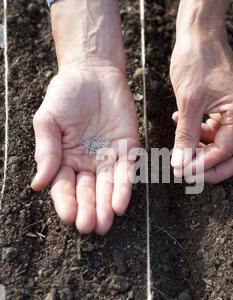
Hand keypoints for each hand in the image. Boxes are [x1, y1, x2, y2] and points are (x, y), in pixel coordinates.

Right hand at [32, 66, 138, 233]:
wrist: (93, 72)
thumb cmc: (65, 95)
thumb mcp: (48, 120)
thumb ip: (46, 150)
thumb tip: (38, 184)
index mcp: (64, 160)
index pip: (64, 187)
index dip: (66, 202)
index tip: (69, 217)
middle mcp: (86, 163)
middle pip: (87, 192)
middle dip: (89, 210)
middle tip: (90, 227)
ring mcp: (108, 158)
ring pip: (108, 187)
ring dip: (107, 206)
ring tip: (105, 223)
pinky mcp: (127, 149)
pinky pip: (127, 172)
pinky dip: (124, 188)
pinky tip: (121, 204)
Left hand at [170, 30, 232, 182]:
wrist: (200, 32)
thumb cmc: (197, 59)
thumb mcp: (188, 101)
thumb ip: (185, 136)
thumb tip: (180, 165)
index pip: (226, 151)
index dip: (203, 165)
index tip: (182, 172)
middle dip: (214, 168)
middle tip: (190, 174)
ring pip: (228, 146)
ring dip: (206, 152)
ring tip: (183, 148)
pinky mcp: (230, 107)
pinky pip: (220, 131)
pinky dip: (203, 135)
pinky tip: (183, 126)